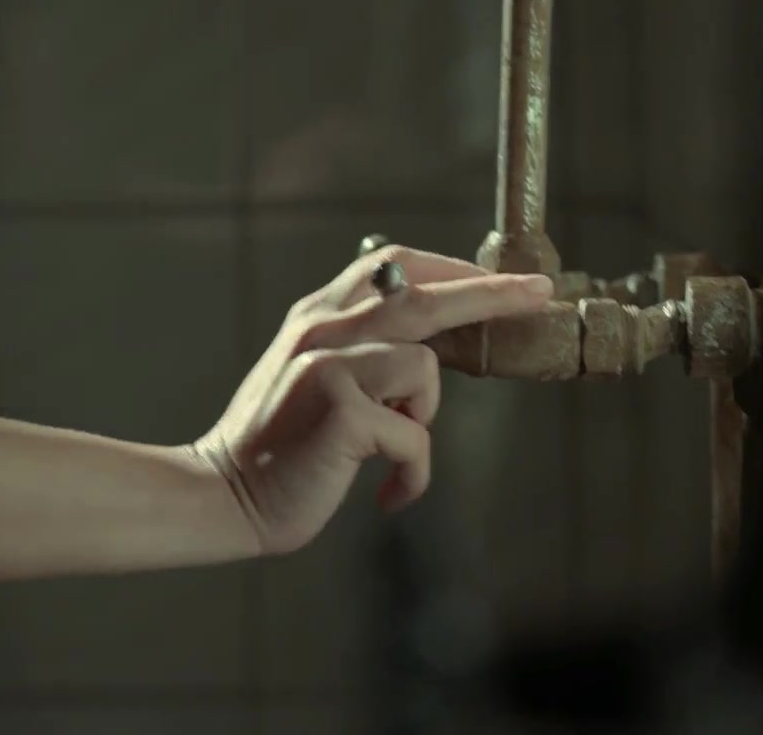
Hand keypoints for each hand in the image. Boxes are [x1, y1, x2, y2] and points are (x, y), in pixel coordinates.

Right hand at [192, 244, 553, 555]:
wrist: (221, 494)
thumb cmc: (277, 446)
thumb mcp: (312, 376)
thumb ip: (358, 348)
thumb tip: (429, 349)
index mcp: (317, 315)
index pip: (395, 266)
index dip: (454, 268)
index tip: (501, 279)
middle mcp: (321, 328)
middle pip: (423, 294)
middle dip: (492, 291)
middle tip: (541, 291)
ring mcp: (328, 364)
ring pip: (424, 368)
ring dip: (422, 417)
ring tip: (388, 452)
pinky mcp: (339, 408)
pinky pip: (414, 436)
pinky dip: (412, 473)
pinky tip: (389, 496)